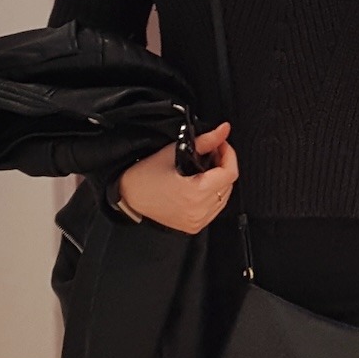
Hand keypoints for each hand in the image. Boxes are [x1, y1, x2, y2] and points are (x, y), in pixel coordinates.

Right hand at [117, 121, 237, 234]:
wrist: (129, 195)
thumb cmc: (146, 176)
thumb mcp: (176, 152)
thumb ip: (205, 142)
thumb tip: (223, 131)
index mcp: (196, 193)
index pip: (229, 173)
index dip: (229, 155)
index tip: (222, 145)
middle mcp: (198, 210)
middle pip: (228, 185)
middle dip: (224, 165)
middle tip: (213, 153)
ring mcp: (197, 220)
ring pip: (224, 197)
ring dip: (220, 181)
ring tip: (207, 169)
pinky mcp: (193, 226)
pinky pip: (214, 209)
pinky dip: (213, 196)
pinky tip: (202, 185)